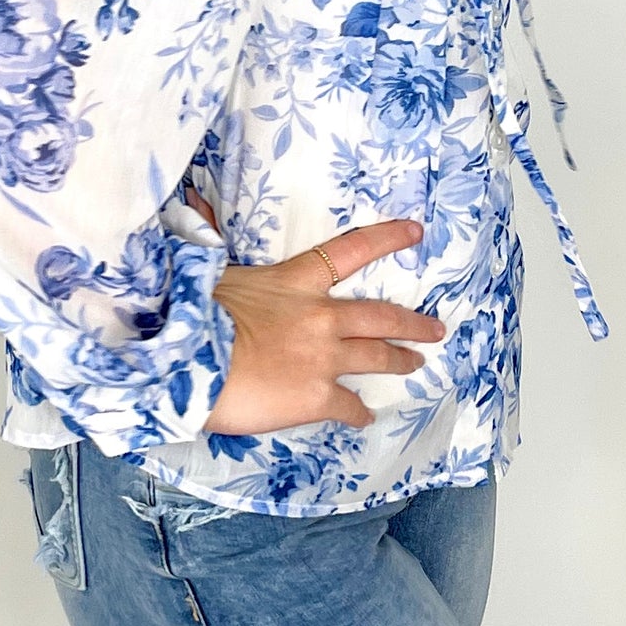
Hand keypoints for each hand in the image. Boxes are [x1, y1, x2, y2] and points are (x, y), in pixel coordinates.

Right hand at [201, 216, 445, 434]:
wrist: (190, 361)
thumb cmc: (195, 314)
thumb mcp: (220, 274)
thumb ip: (234, 261)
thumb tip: (198, 208)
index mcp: (296, 280)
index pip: (352, 250)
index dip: (388, 239)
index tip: (416, 232)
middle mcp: (321, 315)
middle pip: (381, 316)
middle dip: (413, 323)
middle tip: (435, 329)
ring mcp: (324, 358)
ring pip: (376, 358)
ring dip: (400, 361)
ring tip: (415, 364)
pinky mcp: (318, 397)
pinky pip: (350, 406)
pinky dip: (359, 412)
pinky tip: (364, 416)